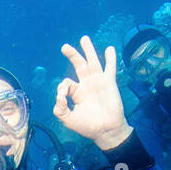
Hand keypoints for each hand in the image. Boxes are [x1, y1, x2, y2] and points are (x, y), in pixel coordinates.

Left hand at [53, 35, 131, 150]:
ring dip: (88, 50)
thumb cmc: (88, 126)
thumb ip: (60, 108)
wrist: (106, 131)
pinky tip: (110, 49)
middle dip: (72, 55)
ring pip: (92, 62)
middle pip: (79, 65)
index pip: (66, 83)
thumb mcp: (68, 119)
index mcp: (78, 93)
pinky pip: (110, 68)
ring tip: (84, 38)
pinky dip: (110, 58)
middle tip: (64, 47)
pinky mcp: (108, 82)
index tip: (63, 98)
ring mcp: (98, 82)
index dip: (62, 88)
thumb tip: (59, 96)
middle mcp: (87, 85)